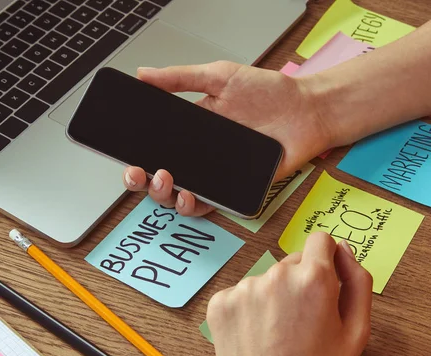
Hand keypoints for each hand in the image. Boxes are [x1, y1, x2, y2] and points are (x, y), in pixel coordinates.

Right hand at [122, 61, 332, 215]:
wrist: (306, 110)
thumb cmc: (267, 92)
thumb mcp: (219, 76)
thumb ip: (180, 78)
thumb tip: (143, 74)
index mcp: (188, 130)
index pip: (151, 148)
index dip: (133, 156)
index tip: (124, 155)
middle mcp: (197, 156)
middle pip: (157, 177)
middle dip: (140, 180)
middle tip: (140, 172)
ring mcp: (213, 175)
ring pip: (177, 196)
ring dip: (163, 195)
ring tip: (166, 180)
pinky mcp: (233, 190)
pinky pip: (208, 205)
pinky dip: (193, 205)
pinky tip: (189, 196)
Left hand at [207, 233, 372, 355]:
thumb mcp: (356, 331)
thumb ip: (357, 280)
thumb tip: (342, 248)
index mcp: (313, 279)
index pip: (320, 240)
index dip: (325, 258)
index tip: (322, 275)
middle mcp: (276, 275)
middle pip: (292, 262)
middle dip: (299, 282)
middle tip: (301, 319)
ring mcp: (244, 288)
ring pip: (266, 279)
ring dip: (272, 296)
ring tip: (277, 331)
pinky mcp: (221, 301)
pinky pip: (240, 293)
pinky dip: (248, 308)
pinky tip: (256, 333)